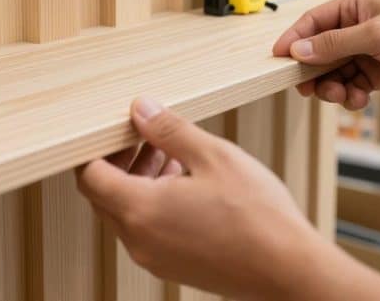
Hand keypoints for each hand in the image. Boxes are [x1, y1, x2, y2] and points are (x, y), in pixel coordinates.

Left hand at [76, 98, 333, 300]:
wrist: (289, 271)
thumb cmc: (257, 216)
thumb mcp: (213, 156)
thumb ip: (168, 131)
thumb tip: (139, 109)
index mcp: (140, 210)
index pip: (89, 176)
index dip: (97, 148)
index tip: (119, 130)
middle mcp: (139, 240)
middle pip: (103, 195)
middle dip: (120, 161)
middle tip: (147, 136)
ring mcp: (155, 258)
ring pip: (126, 212)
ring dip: (139, 180)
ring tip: (172, 155)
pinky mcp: (173, 266)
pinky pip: (147, 230)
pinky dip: (154, 203)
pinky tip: (187, 183)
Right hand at [273, 0, 379, 108]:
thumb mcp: (376, 34)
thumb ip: (335, 43)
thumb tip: (301, 50)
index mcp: (354, 6)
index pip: (312, 23)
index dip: (293, 41)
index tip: (277, 59)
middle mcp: (357, 28)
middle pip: (319, 52)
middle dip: (313, 72)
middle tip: (310, 88)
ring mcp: (366, 52)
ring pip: (333, 73)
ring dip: (332, 87)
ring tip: (342, 95)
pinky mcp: (378, 73)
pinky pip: (351, 86)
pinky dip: (350, 96)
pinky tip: (359, 98)